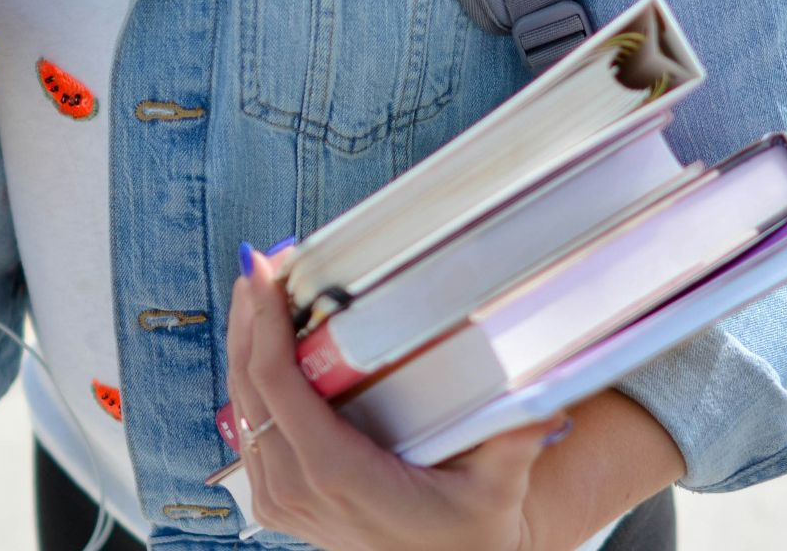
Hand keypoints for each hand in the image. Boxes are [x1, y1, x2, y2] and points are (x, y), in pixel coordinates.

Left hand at [226, 248, 567, 550]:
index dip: (264, 322)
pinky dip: (253, 381)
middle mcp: (297, 488)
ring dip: (246, 345)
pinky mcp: (281, 501)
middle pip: (249, 385)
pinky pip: (251, 430)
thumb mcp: (497, 489)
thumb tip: (544, 393)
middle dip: (249, 317)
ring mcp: (282, 499)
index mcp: (336, 474)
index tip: (264, 271)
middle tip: (260, 263)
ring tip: (259, 290)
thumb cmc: (468, 538)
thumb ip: (515, 441)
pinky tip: (264, 346)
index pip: (278, 384)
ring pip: (242, 407)